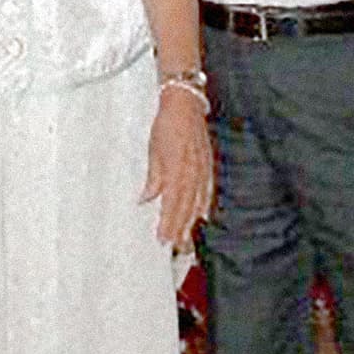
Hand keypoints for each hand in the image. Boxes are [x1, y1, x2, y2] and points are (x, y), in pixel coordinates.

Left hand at [139, 87, 212, 247]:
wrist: (185, 105)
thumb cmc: (166, 126)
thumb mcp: (154, 151)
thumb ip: (153, 178)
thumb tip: (145, 199)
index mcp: (176, 171)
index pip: (172, 204)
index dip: (169, 223)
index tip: (163, 239)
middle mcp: (192, 174)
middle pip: (187, 208)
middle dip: (181, 229)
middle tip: (176, 248)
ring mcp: (203, 171)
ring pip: (198, 203)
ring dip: (192, 221)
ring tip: (187, 239)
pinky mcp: (208, 166)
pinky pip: (207, 191)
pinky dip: (204, 206)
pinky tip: (203, 215)